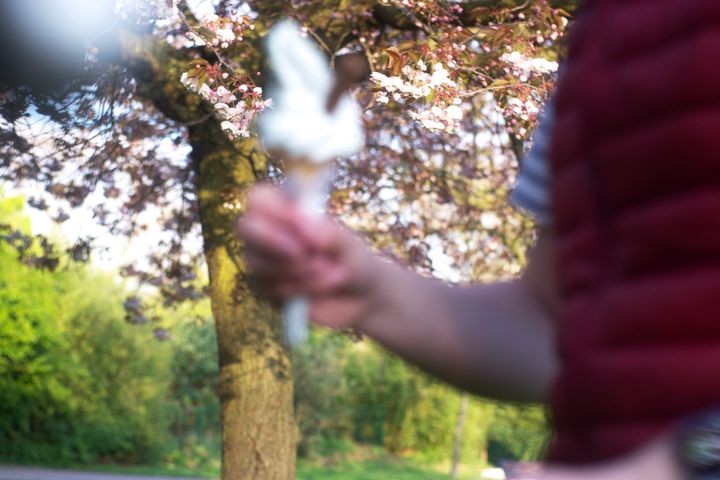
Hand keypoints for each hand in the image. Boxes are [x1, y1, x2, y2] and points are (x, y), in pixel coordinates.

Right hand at [236, 185, 380, 329]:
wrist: (361, 299)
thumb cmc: (353, 260)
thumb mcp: (351, 246)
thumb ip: (331, 234)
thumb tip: (304, 226)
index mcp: (287, 212)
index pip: (259, 198)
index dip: (274, 209)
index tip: (301, 223)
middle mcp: (269, 234)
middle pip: (245, 227)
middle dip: (273, 240)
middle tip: (304, 253)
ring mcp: (265, 263)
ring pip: (259, 263)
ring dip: (299, 270)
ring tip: (333, 272)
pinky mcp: (268, 291)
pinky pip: (271, 289)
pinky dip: (301, 289)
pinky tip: (322, 288)